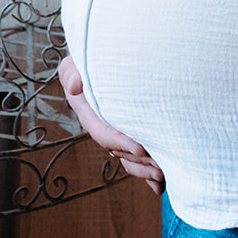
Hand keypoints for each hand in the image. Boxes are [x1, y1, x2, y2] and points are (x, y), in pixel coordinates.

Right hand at [58, 54, 164, 193]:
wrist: (117, 52)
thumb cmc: (97, 54)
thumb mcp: (79, 60)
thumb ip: (72, 71)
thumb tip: (75, 87)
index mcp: (88, 111)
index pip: (102, 131)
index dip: (120, 141)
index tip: (140, 147)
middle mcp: (103, 124)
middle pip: (119, 150)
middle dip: (139, 161)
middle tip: (161, 166)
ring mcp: (119, 131)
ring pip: (129, 158)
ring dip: (145, 170)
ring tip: (164, 174)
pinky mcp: (133, 134)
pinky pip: (138, 159)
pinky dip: (148, 174)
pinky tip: (161, 184)